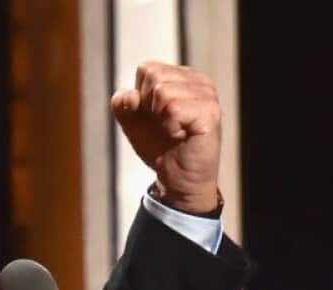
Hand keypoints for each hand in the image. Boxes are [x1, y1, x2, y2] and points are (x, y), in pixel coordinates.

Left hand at [111, 61, 221, 212]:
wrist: (178, 179)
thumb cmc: (160, 146)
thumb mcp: (133, 122)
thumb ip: (122, 104)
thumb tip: (129, 96)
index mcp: (183, 77)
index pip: (147, 68)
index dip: (140, 96)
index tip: (154, 116)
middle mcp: (199, 81)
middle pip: (153, 76)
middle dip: (148, 106)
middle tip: (164, 125)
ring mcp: (207, 95)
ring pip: (162, 91)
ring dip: (159, 118)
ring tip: (174, 131)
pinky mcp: (210, 112)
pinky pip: (172, 108)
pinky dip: (169, 126)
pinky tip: (181, 135)